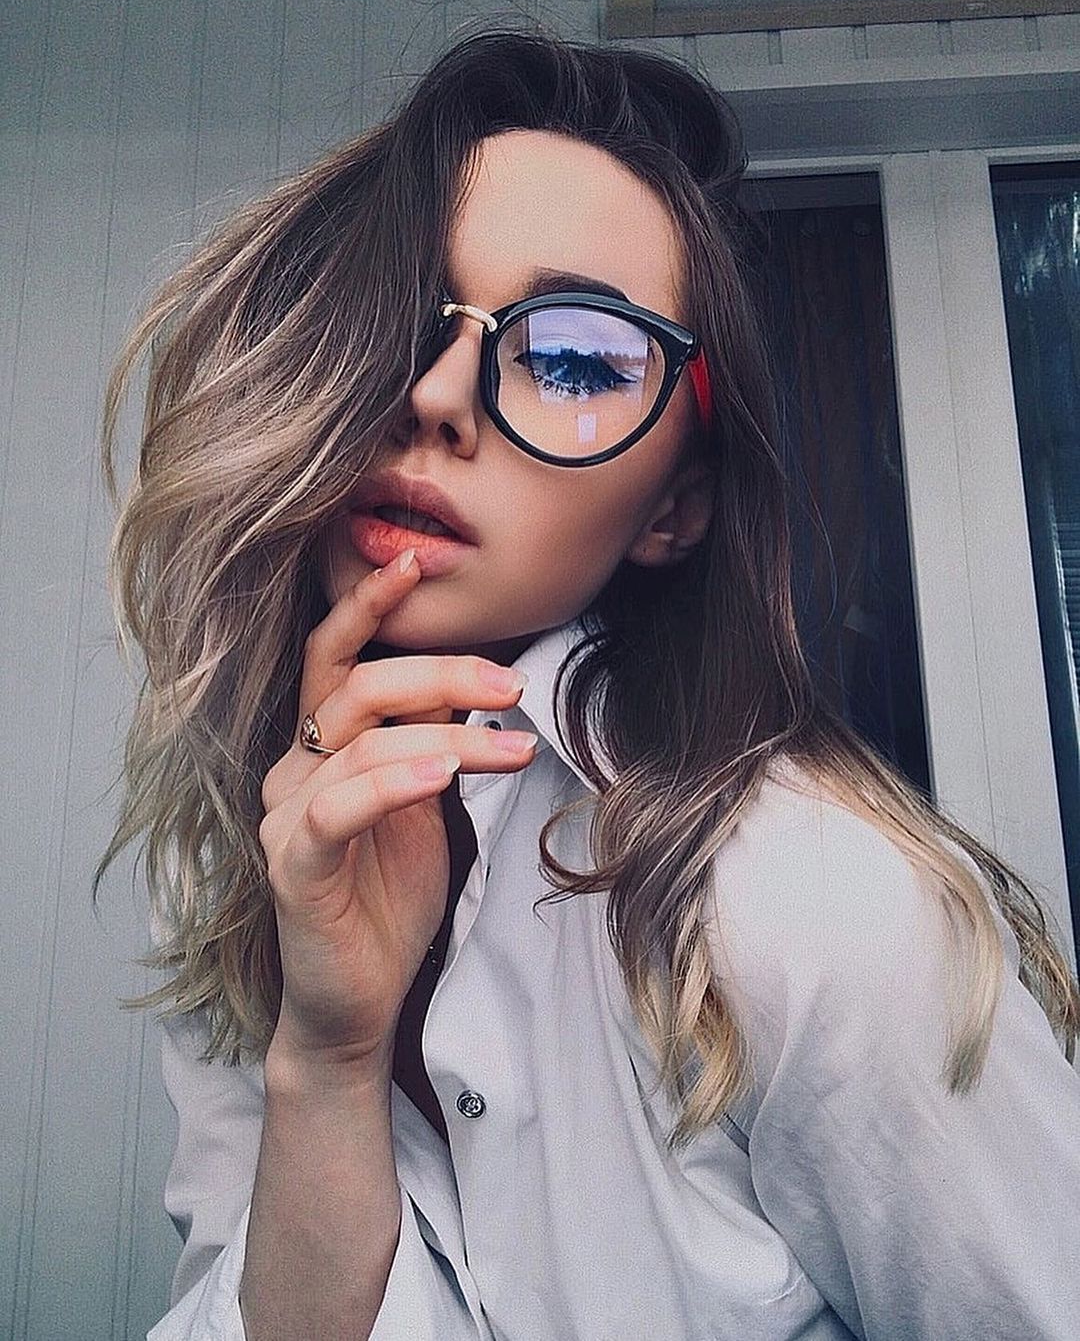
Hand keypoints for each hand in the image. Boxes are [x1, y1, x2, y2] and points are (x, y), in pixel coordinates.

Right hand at [257, 551, 537, 1072]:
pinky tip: (439, 775)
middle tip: (512, 685)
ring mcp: (286, 816)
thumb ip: (430, 742)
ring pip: (362, 741)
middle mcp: (293, 770)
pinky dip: (391, 783)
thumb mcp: (422, 805)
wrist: (358, 999)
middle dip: (440, 674)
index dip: (370, 606)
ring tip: (515, 747)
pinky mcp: (292, 866)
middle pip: (357, 688)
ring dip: (448, 736)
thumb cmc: (390, 898)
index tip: (418, 560)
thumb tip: (480, 683)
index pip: (335, 657)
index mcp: (321, 748)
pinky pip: (337, 809)